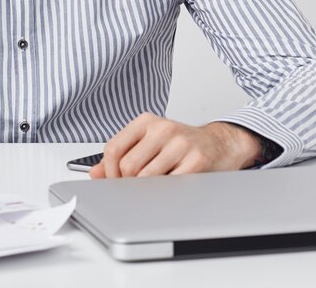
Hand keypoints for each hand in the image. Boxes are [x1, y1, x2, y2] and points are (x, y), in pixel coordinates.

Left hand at [89, 114, 260, 177]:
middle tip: (134, 190)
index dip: (109, 172)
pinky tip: (170, 188)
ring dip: (146, 190)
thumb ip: (121, 155)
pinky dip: (165, 193)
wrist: (220, 144)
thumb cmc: (181, 144)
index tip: (114, 182)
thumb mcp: (148, 142)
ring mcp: (181, 144)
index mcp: (146, 121)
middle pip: (128, 166)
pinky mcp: (197, 161)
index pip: (114, 148)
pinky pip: (170, 185)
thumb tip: (95, 173)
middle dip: (127, 184)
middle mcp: (163, 128)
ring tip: (154, 188)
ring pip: (146, 178)